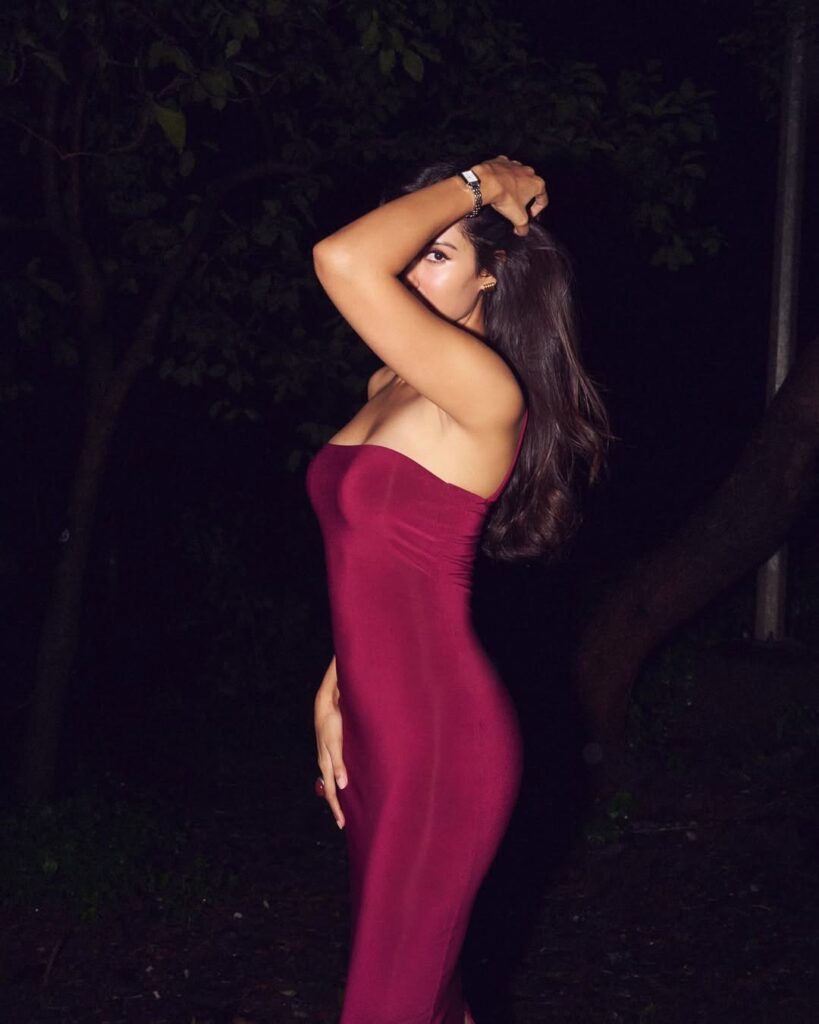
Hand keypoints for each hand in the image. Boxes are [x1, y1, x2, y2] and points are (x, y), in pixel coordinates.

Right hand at [314, 682, 346, 828]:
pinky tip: (344, 782)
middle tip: (343, 822)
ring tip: (344, 806)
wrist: (326, 704)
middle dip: (336, 806)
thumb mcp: (336, 743)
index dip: (337, 808)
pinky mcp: (331, 749)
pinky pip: (334, 771)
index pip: (331, 793)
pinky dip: (338, 781)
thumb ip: (339, 764)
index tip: (343, 823)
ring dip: (337, 795)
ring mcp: (327, 756)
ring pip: (331, 781)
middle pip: (330, 790)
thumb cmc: (332, 722)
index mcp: (326, 764)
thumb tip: (342, 786)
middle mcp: (325, 763)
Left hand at [475, 155, 548, 235]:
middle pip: (530, 189)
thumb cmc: (505, 197)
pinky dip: (503, 178)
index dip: (536, 211)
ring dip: (514, 188)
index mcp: (537, 183)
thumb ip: (523, 227)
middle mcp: (529, 171)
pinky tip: (497, 186)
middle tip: (516, 208)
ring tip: (505, 197)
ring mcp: (516, 164)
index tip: (528, 216)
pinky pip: (505, 171)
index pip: (542, 200)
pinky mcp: (503, 161)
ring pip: (518, 178)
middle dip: (525, 199)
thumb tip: (522, 232)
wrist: (486, 182)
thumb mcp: (518, 218)